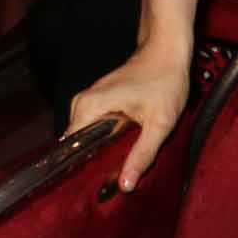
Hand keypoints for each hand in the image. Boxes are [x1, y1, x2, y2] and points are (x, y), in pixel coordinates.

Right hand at [65, 38, 190, 191]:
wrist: (168, 49)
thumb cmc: (166, 80)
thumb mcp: (160, 122)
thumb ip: (142, 154)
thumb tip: (125, 185)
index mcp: (88, 107)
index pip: (69, 148)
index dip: (80, 170)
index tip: (92, 187)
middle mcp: (82, 103)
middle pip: (78, 145)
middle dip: (93, 163)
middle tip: (112, 179)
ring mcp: (89, 101)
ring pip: (87, 137)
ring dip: (101, 151)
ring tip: (120, 163)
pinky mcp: (98, 101)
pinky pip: (95, 128)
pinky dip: (106, 139)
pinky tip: (122, 146)